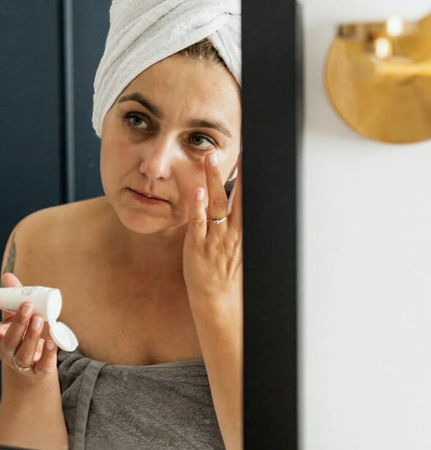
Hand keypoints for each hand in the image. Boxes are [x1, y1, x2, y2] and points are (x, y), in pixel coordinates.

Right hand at [0, 272, 57, 386]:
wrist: (30, 364)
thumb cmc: (20, 333)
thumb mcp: (13, 316)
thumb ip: (12, 297)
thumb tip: (8, 276)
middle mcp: (3, 351)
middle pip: (8, 339)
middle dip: (18, 321)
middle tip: (27, 305)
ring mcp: (19, 363)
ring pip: (23, 352)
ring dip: (32, 335)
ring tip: (39, 319)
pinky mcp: (37, 371)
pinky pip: (42, 365)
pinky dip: (48, 354)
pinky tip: (52, 341)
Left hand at [183, 153, 242, 318]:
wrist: (219, 302)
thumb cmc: (229, 275)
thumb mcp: (241, 248)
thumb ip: (242, 226)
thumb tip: (243, 204)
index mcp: (245, 232)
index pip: (250, 198)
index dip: (251, 177)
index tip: (252, 155)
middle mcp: (233, 232)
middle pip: (237, 195)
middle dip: (238, 171)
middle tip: (238, 147)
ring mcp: (215, 238)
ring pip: (216, 203)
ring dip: (213, 179)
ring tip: (209, 157)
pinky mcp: (197, 245)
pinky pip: (198, 223)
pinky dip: (197, 207)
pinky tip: (197, 191)